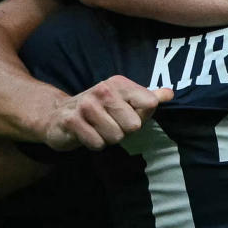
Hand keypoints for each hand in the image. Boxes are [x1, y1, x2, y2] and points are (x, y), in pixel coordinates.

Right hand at [38, 76, 172, 150]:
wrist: (58, 115)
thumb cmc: (99, 110)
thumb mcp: (124, 100)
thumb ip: (148, 98)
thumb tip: (170, 94)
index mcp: (120, 83)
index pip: (150, 103)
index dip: (142, 116)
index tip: (128, 114)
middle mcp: (103, 90)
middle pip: (134, 125)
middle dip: (123, 131)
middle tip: (110, 124)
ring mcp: (86, 105)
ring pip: (116, 137)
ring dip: (108, 138)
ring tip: (98, 128)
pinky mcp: (72, 121)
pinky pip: (97, 143)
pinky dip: (94, 144)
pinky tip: (87, 134)